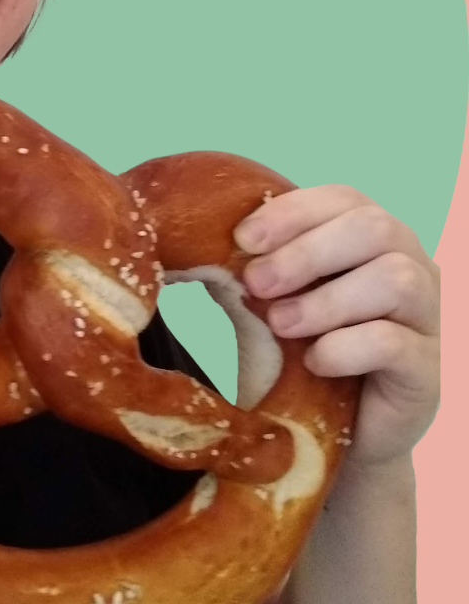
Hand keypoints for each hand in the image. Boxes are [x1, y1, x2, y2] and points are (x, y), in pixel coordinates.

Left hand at [234, 185, 439, 468]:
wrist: (335, 431)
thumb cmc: (300, 350)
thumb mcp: (272, 300)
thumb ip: (255, 268)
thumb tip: (201, 241)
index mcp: (370, 237)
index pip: (344, 199)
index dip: (292, 212)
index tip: (242, 239)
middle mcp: (410, 265)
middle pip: (375, 228)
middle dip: (306, 252)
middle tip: (256, 283)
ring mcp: (426, 317)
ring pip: (395, 280)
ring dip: (326, 300)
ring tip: (280, 324)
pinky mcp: (428, 370)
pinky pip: (395, 343)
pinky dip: (345, 348)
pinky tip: (314, 362)